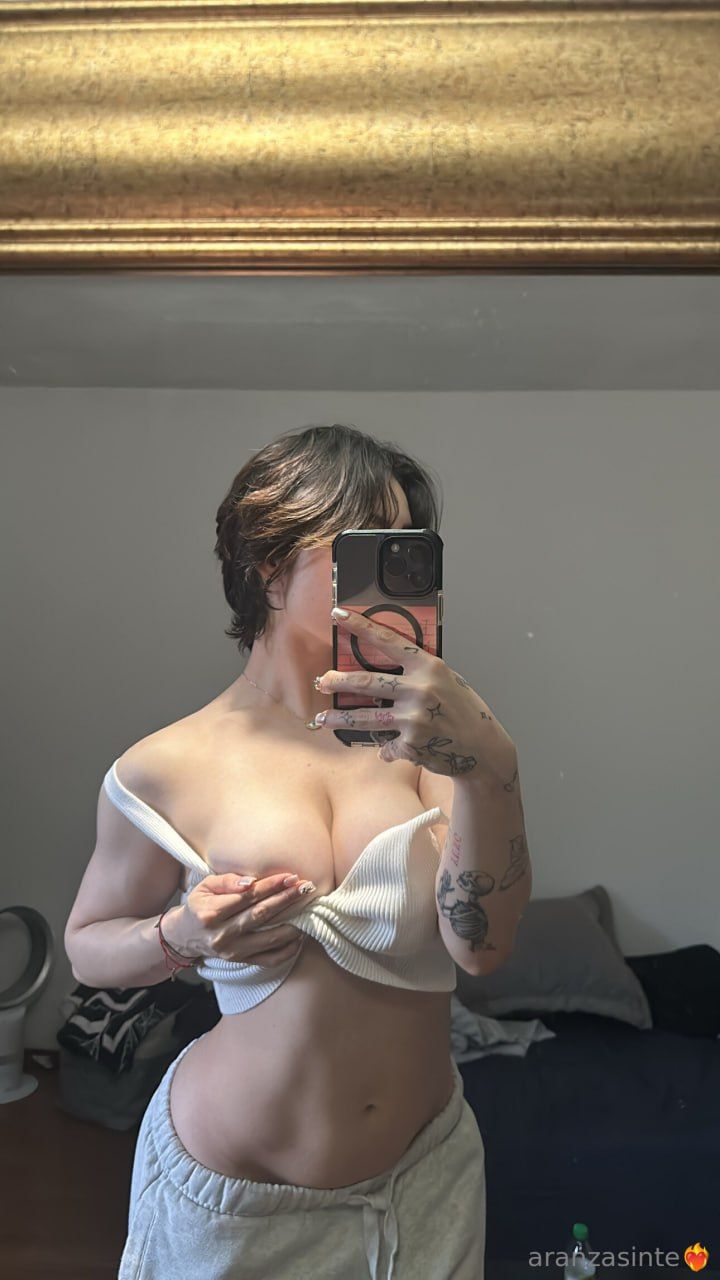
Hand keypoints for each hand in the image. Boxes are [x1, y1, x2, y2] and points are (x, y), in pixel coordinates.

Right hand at [164, 872, 311, 966]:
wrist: (185, 936)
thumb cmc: (199, 905)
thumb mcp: (205, 886)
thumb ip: (227, 881)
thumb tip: (251, 882)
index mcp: (211, 913)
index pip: (248, 897)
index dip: (271, 887)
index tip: (290, 877)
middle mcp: (222, 935)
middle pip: (261, 916)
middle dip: (287, 900)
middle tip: (306, 888)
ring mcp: (233, 952)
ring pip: (269, 939)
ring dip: (293, 924)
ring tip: (308, 909)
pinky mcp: (241, 962)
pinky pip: (270, 959)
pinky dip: (288, 949)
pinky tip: (300, 936)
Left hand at [311, 606, 517, 786]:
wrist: (483, 748)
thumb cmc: (465, 710)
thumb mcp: (446, 680)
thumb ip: (418, 674)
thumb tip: (383, 673)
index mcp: (429, 667)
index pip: (388, 640)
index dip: (360, 627)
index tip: (339, 616)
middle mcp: (419, 690)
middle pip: (367, 681)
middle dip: (339, 681)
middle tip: (323, 681)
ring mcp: (413, 718)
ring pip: (365, 717)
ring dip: (340, 719)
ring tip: (322, 719)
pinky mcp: (410, 744)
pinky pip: (386, 744)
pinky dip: (386, 748)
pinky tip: (386, 749)